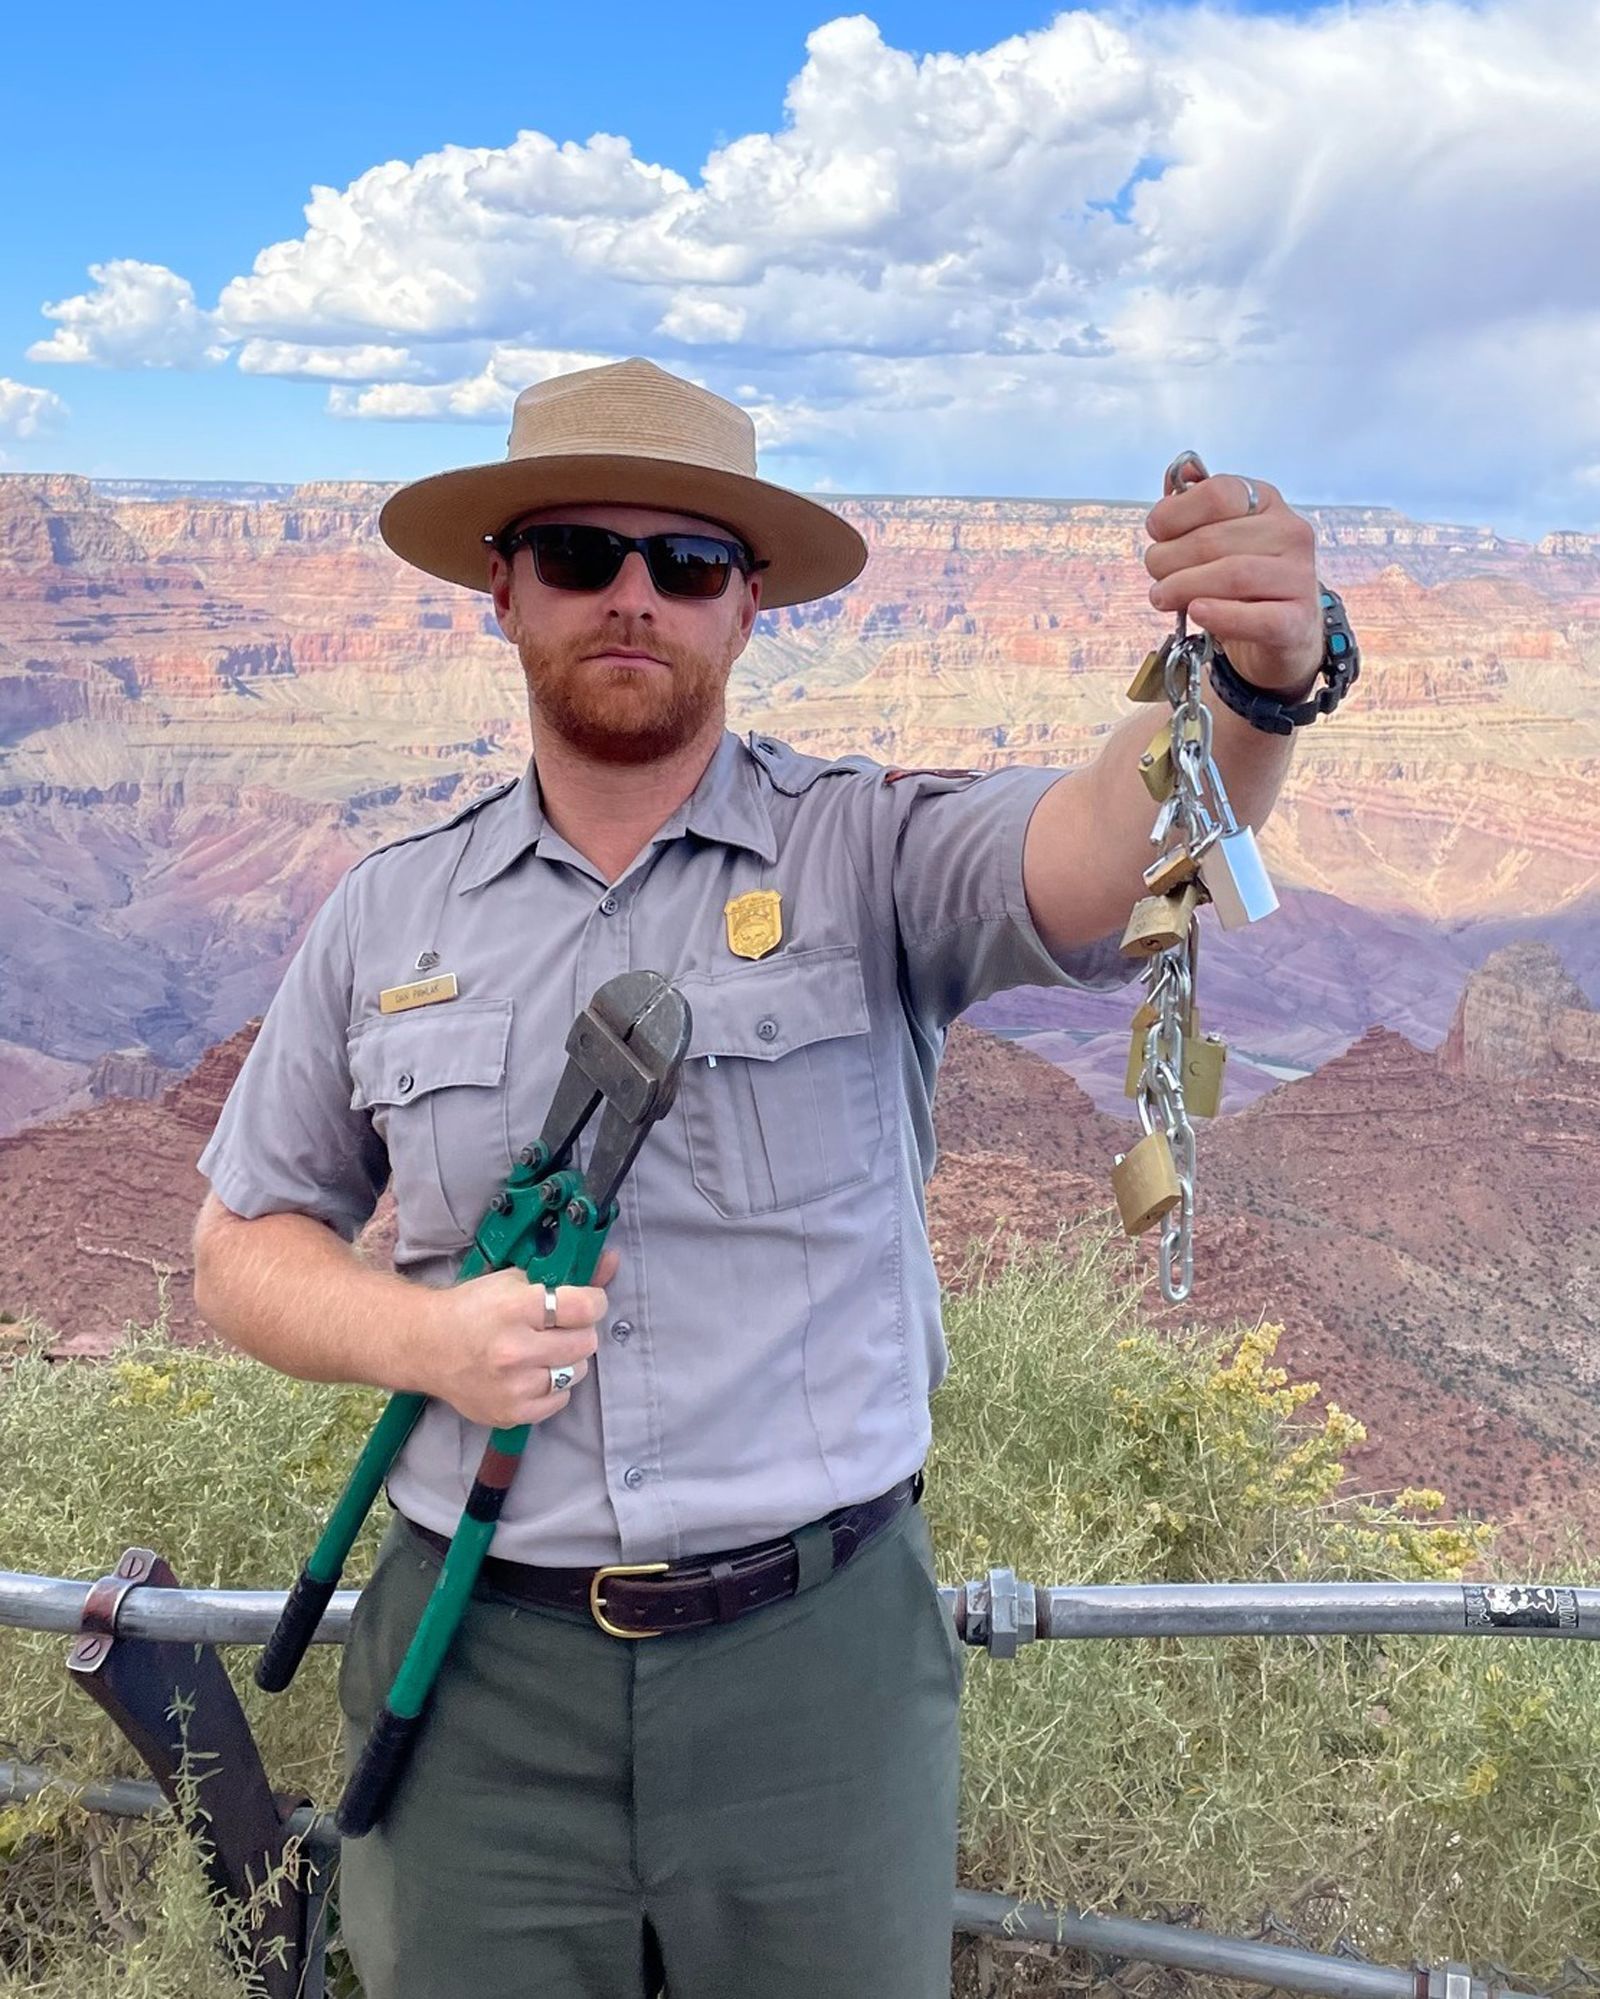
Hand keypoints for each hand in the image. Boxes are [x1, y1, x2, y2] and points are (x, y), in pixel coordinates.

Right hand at [412, 1247, 619, 1429]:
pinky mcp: (510, 1413)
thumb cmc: (472, 1308)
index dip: (594, 1303)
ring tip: (543, 1350)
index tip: (588, 1303)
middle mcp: (514, 1350)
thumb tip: (612, 1261)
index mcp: (515, 1309)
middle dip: (579, 1331)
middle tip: (560, 1327)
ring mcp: (512, 1387)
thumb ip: (565, 1275)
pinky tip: (532, 1372)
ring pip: (576, 1373)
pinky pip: (559, 1400)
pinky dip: (552, 1387)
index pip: (584, 1308)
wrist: (425, 1345)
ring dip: (566, 1359)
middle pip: (586, 1343)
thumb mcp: (514, 1281)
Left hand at [1143, 472, 1321, 695]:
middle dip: (1169, 559)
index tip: (1157, 532)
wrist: (1282, 634)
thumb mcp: (1220, 538)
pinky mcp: (1296, 620)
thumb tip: (1177, 477)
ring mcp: (1298, 576)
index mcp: (1267, 503)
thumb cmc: (1242, 583)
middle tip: (1156, 576)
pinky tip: (1197, 612)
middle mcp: (1290, 532)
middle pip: (1214, 539)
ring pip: (1232, 574)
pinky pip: (1255, 617)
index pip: (1218, 493)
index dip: (1175, 513)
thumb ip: (1195, 508)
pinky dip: (1220, 615)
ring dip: (1183, 587)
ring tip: (1163, 597)